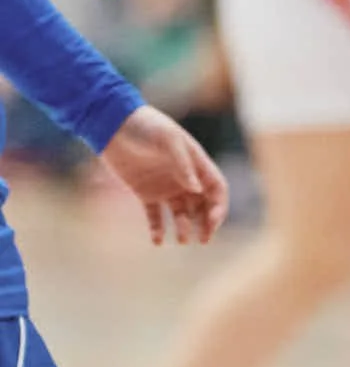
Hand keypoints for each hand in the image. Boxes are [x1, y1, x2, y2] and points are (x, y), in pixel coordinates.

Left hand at [97, 106, 228, 245]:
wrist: (113, 125)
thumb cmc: (146, 126)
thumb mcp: (168, 139)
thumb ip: (184, 164)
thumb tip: (197, 190)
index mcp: (197, 164)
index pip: (216, 190)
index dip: (219, 207)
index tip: (212, 222)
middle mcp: (184, 178)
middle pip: (203, 205)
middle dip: (207, 223)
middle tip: (203, 239)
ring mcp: (165, 186)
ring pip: (181, 213)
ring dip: (185, 228)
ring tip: (183, 240)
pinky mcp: (144, 192)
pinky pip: (155, 215)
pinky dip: (158, 229)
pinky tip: (158, 241)